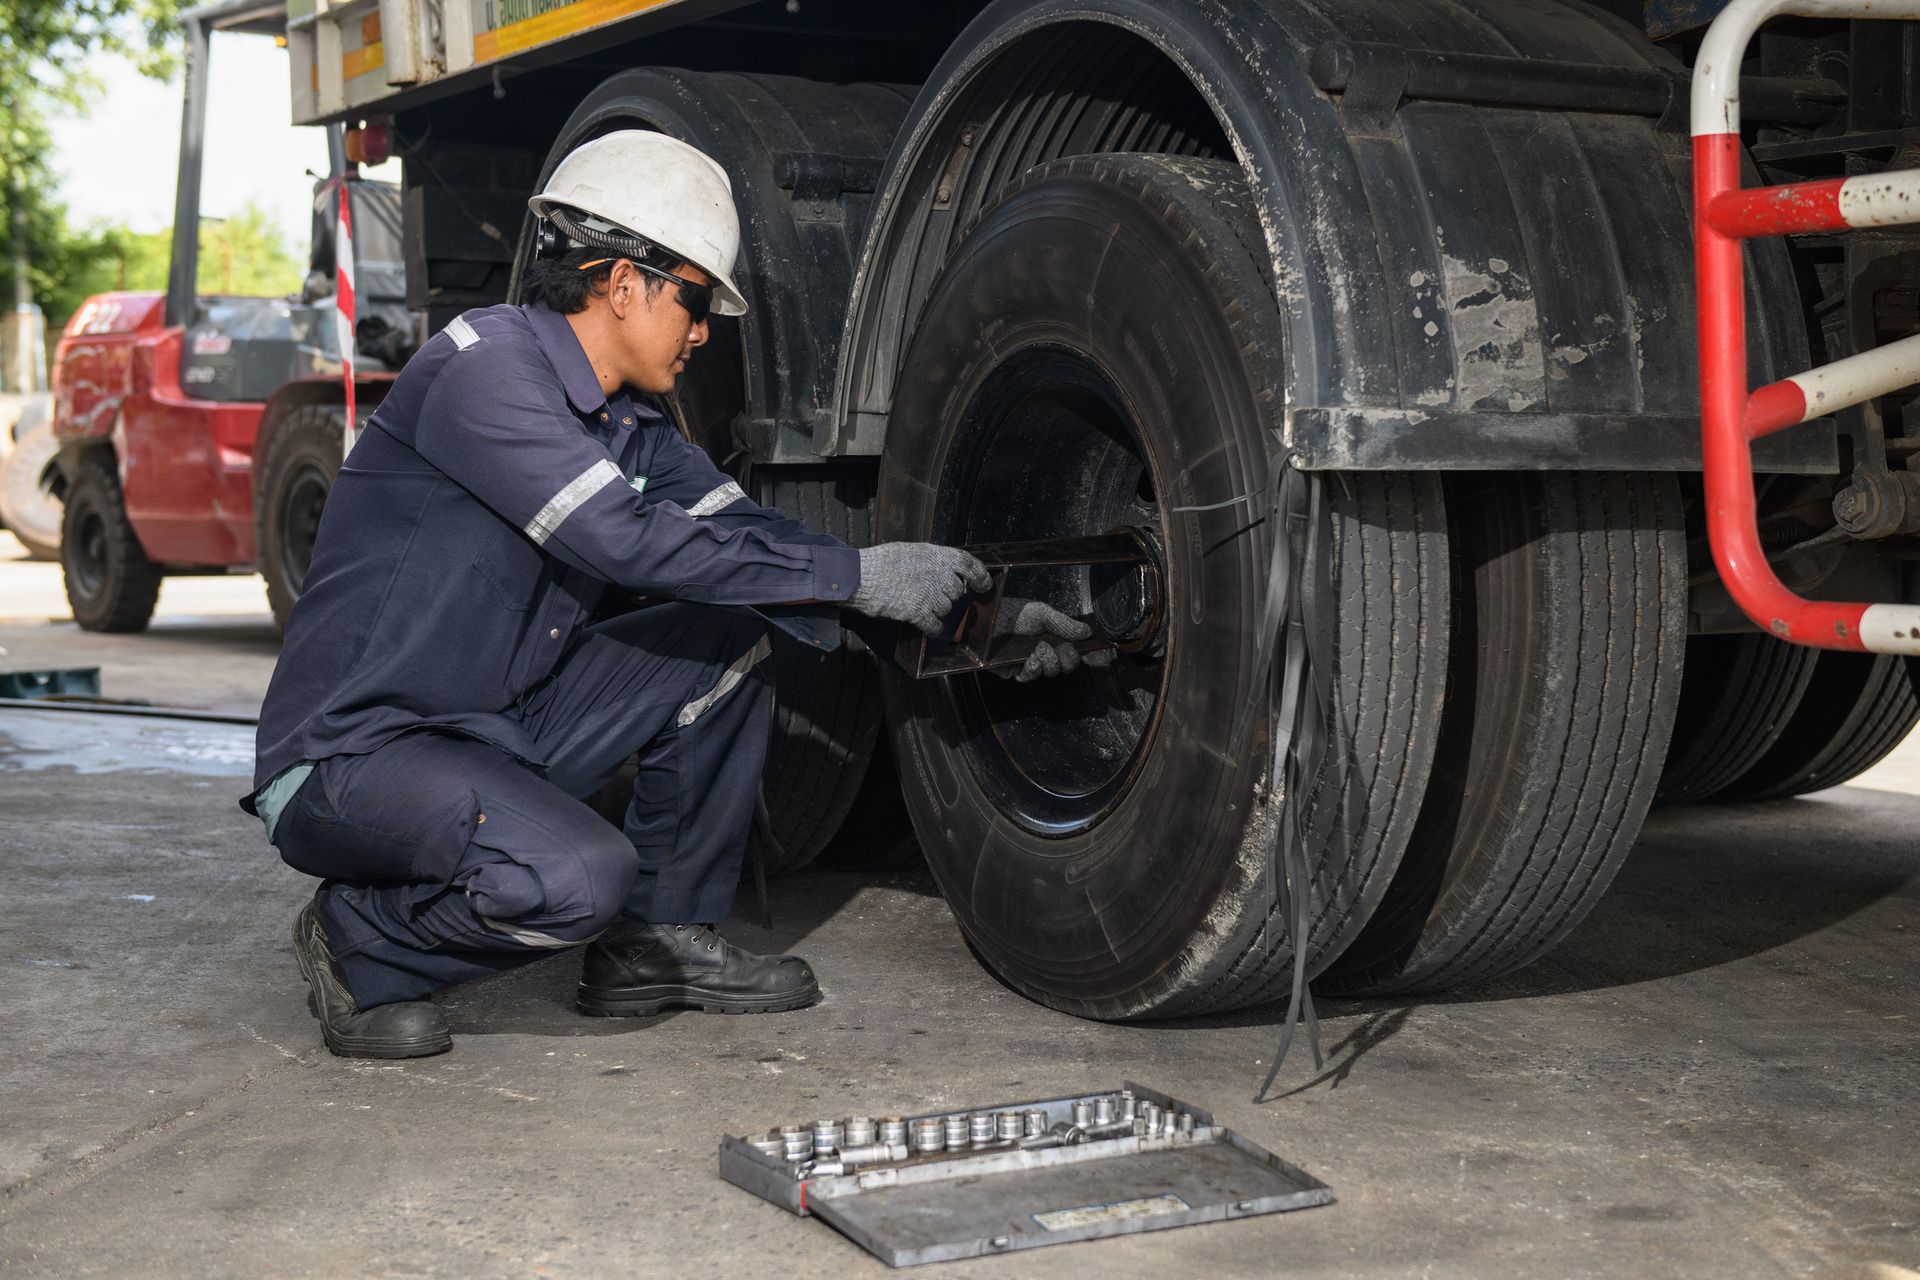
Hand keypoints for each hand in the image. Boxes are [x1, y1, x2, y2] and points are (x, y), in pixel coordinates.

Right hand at [847, 542, 992, 634]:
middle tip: (934, 595)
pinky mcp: (918, 611)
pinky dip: (933, 628)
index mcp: (935, 555)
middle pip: (956, 591)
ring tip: (919, 603)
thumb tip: (944, 570)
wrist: (859, 577)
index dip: (980, 576)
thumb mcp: (909, 551)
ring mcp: (928, 593)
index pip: (968, 564)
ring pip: (946, 608)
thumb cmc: (880, 563)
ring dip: (937, 609)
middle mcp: (936, 573)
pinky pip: (934, 624)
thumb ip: (930, 560)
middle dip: (948, 595)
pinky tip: (928, 627)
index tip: (984, 586)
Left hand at [993, 598, 1115, 681]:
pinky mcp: (1017, 671)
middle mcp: (1047, 650)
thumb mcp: (1042, 614)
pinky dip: (1033, 668)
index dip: (1093, 655)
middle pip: (1070, 663)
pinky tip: (1029, 659)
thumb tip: (1088, 633)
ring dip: (1048, 659)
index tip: (1104, 659)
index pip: (1079, 648)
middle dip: (1068, 657)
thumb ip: (1065, 624)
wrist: (989, 620)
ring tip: (1037, 648)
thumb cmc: (1014, 613)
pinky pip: (1032, 676)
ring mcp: (1033, 662)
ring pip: (1052, 670)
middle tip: (1061, 648)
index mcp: (1055, 636)